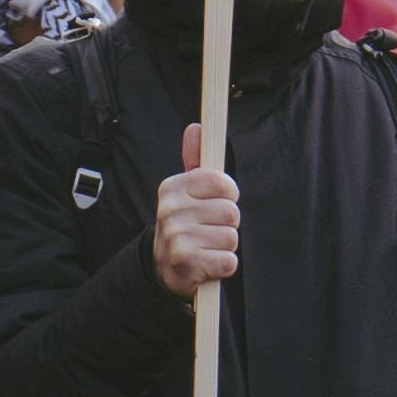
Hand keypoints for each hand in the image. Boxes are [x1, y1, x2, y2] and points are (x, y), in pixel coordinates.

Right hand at [154, 125, 240, 297]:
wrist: (164, 268)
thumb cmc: (184, 225)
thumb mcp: (185, 192)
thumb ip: (194, 161)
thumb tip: (196, 127)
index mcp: (172, 188)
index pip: (222, 183)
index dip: (229, 195)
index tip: (219, 202)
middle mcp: (170, 211)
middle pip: (231, 212)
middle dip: (228, 224)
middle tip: (210, 229)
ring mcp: (177, 238)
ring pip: (232, 237)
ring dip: (225, 245)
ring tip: (208, 246)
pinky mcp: (187, 264)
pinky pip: (229, 261)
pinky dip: (224, 265)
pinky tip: (209, 263)